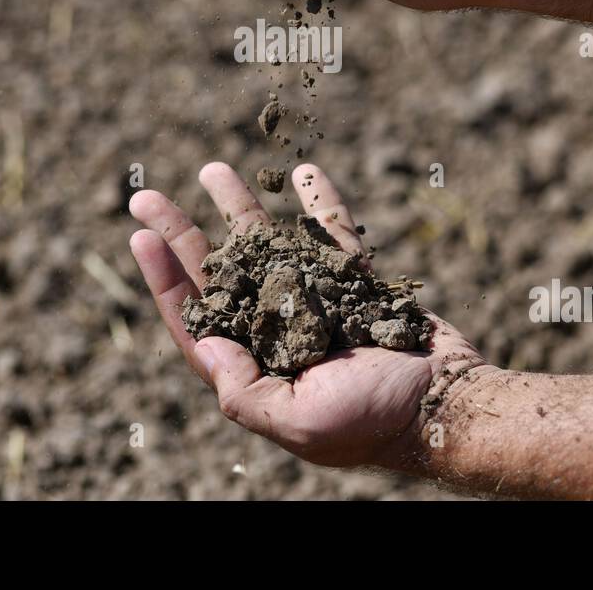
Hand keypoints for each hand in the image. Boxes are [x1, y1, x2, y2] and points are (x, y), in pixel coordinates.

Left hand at [128, 162, 485, 468]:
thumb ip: (245, 389)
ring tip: (211, 169)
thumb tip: (202, 342)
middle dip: (183, 234)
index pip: (197, 319)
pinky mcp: (358, 285)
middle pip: (219, 275)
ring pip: (268, 248)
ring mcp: (318, 305)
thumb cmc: (376, 422)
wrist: (451, 405)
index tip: (141, 236)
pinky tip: (304, 172)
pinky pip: (333, 236)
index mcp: (258, 370)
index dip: (165, 279)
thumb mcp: (300, 422)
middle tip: (146, 195)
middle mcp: (279, 335)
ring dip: (240, 211)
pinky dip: (320, 205)